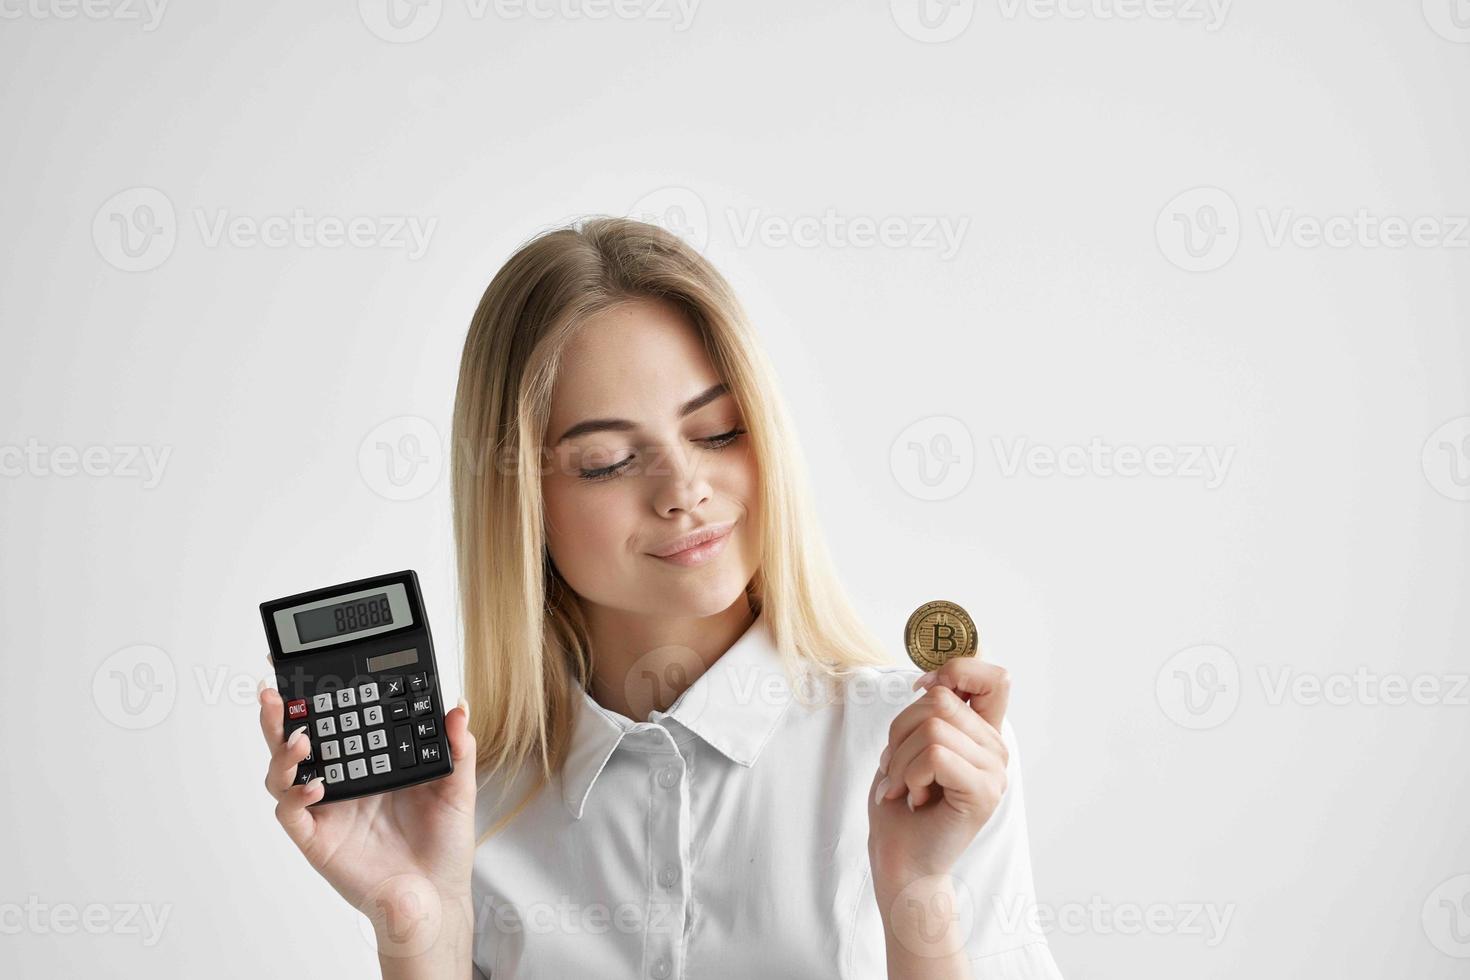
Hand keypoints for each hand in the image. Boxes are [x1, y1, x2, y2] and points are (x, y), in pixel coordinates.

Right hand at [256, 666, 477, 918]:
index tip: (308, 673)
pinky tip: (314, 786)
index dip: (316, 700)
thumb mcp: (457, 788)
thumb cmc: (443, 843)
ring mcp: (326, 810)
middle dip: (279, 717)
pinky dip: (295, 797)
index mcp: (369, 763)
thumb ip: (456, 748)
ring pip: (284, 775)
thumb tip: (459, 708)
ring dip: (283, 753)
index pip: (335, 724)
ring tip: (300, 738)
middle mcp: (341, 782)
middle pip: (296, 743)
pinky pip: (292, 815)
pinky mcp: (317, 840)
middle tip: (274, 693)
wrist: (437, 894)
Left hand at [867, 656, 1010, 883]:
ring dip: (901, 760)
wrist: (901, 861)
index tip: (923, 693)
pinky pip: (935, 755)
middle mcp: (995, 748)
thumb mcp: (909, 744)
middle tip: (898, 769)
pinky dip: (910, 775)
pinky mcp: (984, 792)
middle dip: (900, 732)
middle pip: (940, 700)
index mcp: (981, 732)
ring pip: (933, 728)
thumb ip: (930, 711)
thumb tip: (933, 683)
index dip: (955, 672)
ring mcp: (995, 771)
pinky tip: (916, 799)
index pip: (994, 677)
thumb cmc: (900, 804)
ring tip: (906, 788)